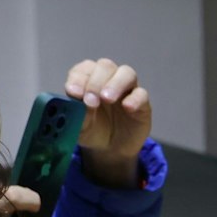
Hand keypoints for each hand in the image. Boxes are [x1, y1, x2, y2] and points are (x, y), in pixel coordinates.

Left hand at [64, 57, 150, 188]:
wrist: (111, 149)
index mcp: (88, 80)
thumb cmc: (92, 131)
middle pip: (105, 66)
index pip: (83, 70)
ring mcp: (127, 89)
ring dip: (116, 84)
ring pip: (126, 73)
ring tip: (107, 99)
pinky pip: (142, 94)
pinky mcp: (142, 103)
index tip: (74, 93)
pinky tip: (127, 108)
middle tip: (91, 101)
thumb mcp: (80, 127)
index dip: (78, 78)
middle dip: (95, 82)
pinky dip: (135, 99)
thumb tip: (80, 104)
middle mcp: (108, 79)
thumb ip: (79, 115)